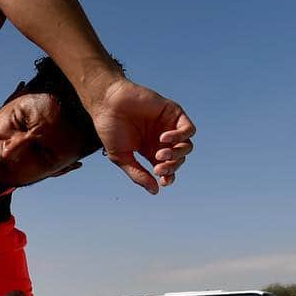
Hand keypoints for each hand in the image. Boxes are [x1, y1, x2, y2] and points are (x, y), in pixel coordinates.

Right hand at [90, 78, 195, 193]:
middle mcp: (162, 140)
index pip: (168, 168)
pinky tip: (164, 138)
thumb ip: (137, 174)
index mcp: (150, 150)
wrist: (107, 103)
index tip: (162, 181)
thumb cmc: (110, 129)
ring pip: (187, 146)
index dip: (168, 176)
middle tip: (157, 167)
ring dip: (177, 154)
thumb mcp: (121, 157)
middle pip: (179, 159)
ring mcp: (169, 126)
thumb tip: (155, 191)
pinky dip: (180, 137)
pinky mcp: (173, 113)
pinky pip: (188, 129)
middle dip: (171, 167)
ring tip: (160, 154)